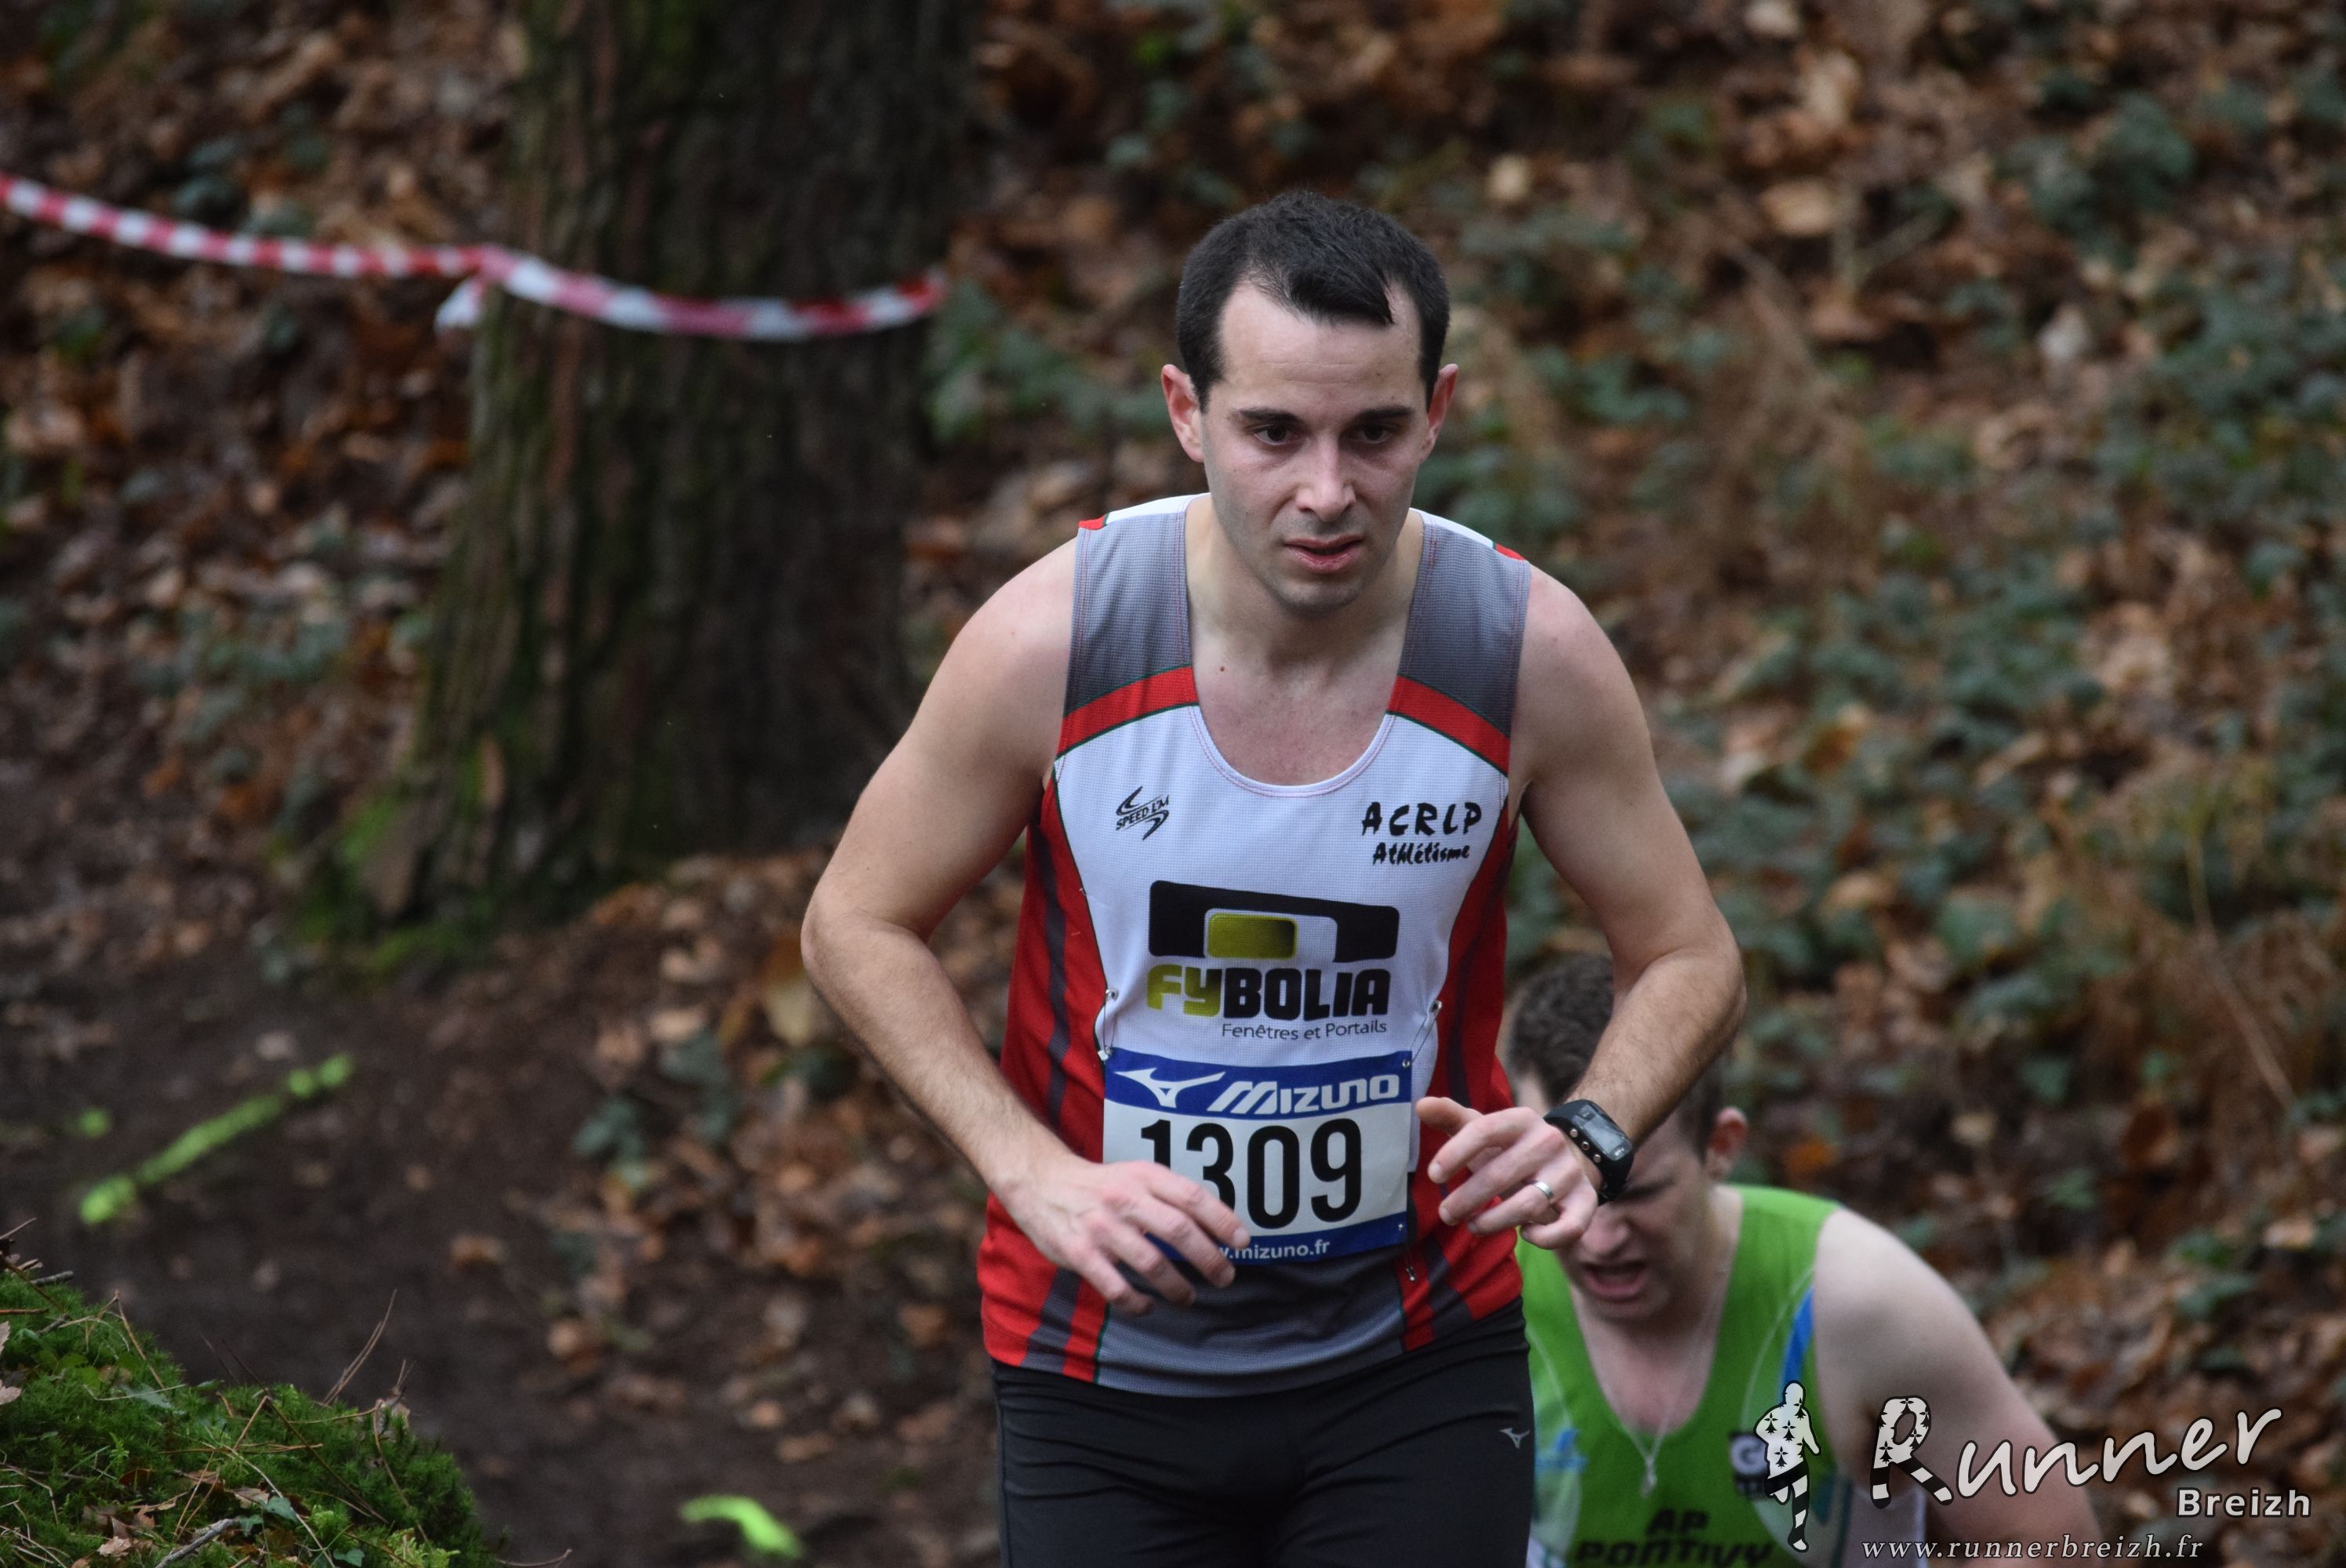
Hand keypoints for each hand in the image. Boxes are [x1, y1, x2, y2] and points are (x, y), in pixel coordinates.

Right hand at [994, 1150, 1250, 1314]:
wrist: (1041, 1182)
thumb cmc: (1101, 1185)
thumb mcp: (1136, 1175)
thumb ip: (1171, 1195)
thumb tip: (1218, 1225)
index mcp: (1143, 1176)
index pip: (1192, 1197)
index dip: (1222, 1221)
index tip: (1243, 1243)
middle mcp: (1124, 1199)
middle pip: (1177, 1230)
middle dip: (1208, 1259)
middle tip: (1225, 1277)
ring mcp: (1101, 1227)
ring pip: (1150, 1262)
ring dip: (1176, 1286)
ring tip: (1189, 1297)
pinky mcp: (1079, 1253)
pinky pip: (1115, 1286)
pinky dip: (1136, 1302)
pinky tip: (1147, 1306)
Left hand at [1417, 1097, 1598, 1248]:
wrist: (1570, 1156)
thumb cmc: (1511, 1147)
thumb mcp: (1484, 1128)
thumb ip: (1452, 1117)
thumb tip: (1420, 1104)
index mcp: (1521, 1119)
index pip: (1483, 1130)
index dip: (1455, 1153)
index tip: (1434, 1176)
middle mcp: (1548, 1141)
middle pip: (1501, 1175)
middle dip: (1467, 1199)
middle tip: (1447, 1215)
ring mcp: (1570, 1172)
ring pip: (1528, 1205)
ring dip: (1494, 1222)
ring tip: (1473, 1226)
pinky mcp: (1586, 1201)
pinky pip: (1569, 1227)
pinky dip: (1545, 1238)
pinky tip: (1525, 1235)